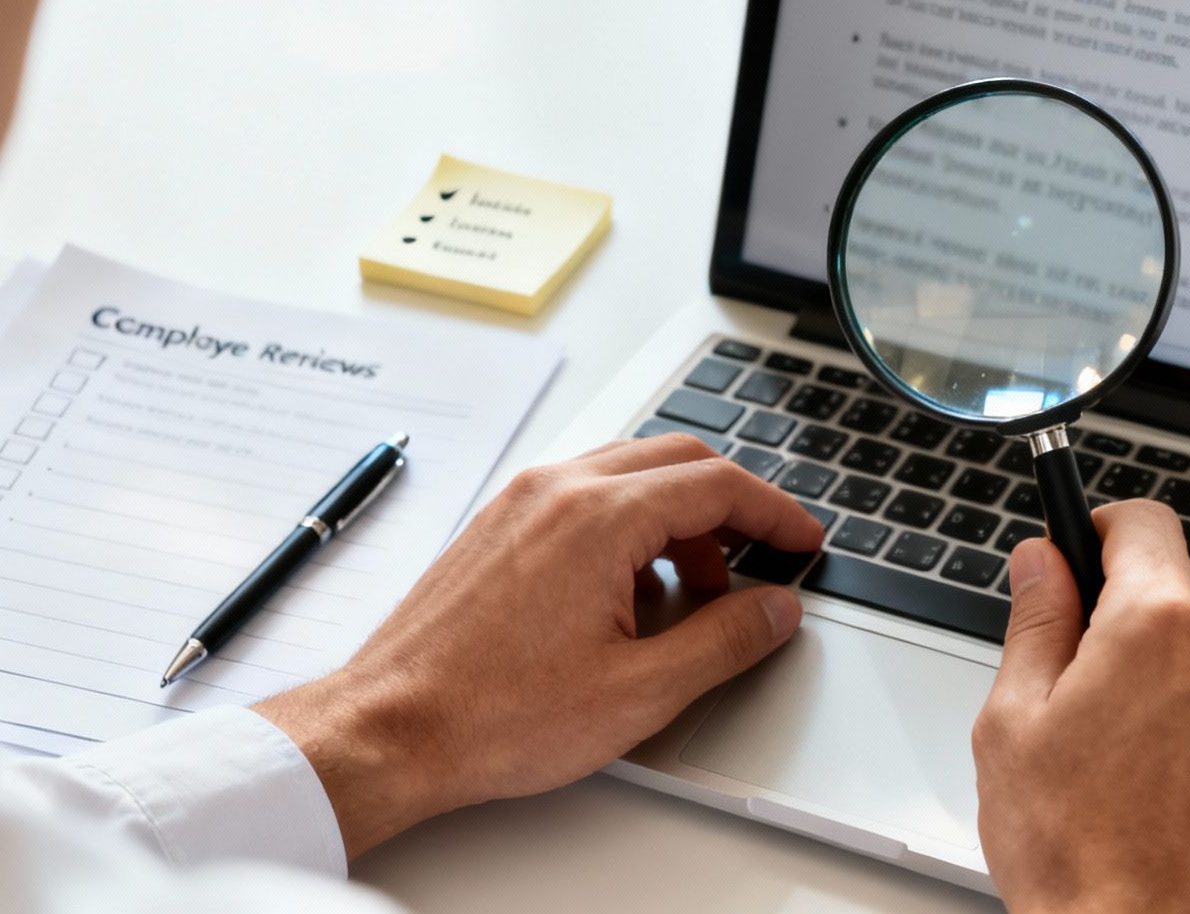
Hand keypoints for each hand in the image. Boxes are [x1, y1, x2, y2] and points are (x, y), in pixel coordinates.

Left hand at [254, 434, 824, 857]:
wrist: (388, 728)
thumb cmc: (492, 715)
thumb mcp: (638, 693)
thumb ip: (724, 642)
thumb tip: (775, 610)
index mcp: (598, 518)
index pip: (717, 483)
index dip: (774, 512)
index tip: (801, 542)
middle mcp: (558, 489)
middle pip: (677, 460)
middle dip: (731, 507)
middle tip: (761, 560)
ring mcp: (521, 500)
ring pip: (629, 472)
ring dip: (678, 516)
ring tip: (693, 592)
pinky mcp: (498, 522)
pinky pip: (584, 493)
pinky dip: (628, 522)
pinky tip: (630, 591)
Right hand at [975, 500, 1189, 913]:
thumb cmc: (1077, 853)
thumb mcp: (1014, 722)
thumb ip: (1034, 621)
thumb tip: (1040, 561)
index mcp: (1159, 625)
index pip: (1142, 523)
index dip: (1100, 530)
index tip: (1081, 551)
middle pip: (1174, 599)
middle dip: (1127, 629)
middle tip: (1079, 698)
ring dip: (1173, 684)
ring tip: (1125, 763)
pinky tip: (1169, 788)